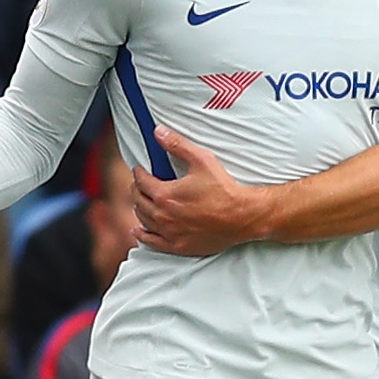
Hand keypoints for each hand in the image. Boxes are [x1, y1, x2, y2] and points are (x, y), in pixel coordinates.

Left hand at [133, 130, 267, 255]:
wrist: (241, 217)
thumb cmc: (224, 189)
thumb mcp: (202, 160)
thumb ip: (178, 145)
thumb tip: (159, 132)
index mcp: (165, 194)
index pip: (141, 182)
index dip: (138, 173)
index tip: (139, 169)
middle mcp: (163, 216)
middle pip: (139, 201)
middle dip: (136, 189)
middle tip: (139, 184)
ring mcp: (169, 233)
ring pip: (143, 220)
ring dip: (139, 209)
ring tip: (141, 202)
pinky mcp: (178, 246)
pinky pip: (153, 242)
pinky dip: (143, 235)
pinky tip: (139, 231)